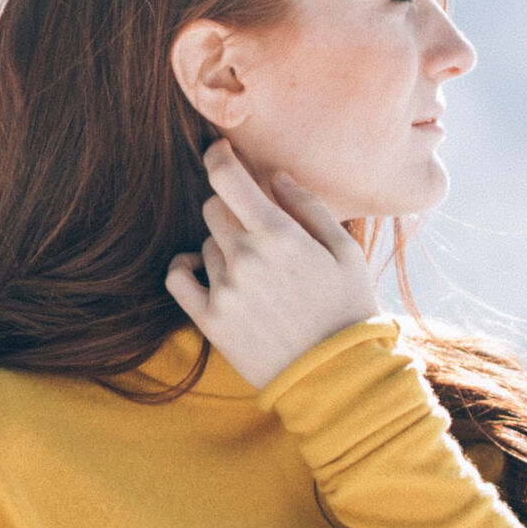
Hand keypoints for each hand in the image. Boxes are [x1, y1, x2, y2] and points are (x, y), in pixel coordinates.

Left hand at [164, 139, 380, 387]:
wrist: (336, 377)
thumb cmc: (347, 309)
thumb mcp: (345, 252)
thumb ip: (308, 207)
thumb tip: (276, 175)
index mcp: (279, 235)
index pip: (227, 176)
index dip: (218, 155)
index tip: (219, 150)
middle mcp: (245, 257)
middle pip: (214, 206)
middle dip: (232, 208)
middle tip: (259, 229)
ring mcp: (223, 289)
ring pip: (206, 242)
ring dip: (224, 246)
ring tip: (258, 272)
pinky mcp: (209, 319)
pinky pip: (178, 276)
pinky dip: (187, 267)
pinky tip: (204, 271)